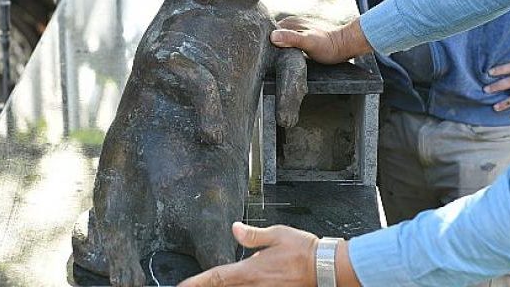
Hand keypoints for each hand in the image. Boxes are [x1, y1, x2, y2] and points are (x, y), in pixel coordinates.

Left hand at [178, 222, 318, 286]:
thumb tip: (235, 229)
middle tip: (191, 286)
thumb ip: (252, 235)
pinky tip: (240, 286)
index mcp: (250, 271)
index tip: (182, 286)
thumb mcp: (276, 234)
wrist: (327, 268)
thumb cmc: (305, 251)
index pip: (216, 277)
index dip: (196, 282)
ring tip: (214, 284)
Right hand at [270, 16, 371, 64]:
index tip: (264, 55)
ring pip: (280, 41)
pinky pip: (288, 45)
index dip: (264, 42)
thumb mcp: (309, 42)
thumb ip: (291, 38)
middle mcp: (291, 24)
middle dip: (270, 47)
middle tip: (270, 61)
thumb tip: (272, 36)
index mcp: (289, 22)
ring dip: (277, 50)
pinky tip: (287, 59)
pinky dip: (285, 51)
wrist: (345, 46)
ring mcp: (296, 31)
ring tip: (277, 61)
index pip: (268, 31)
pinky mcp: (301, 39)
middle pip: (273, 36)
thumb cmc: (328, 46)